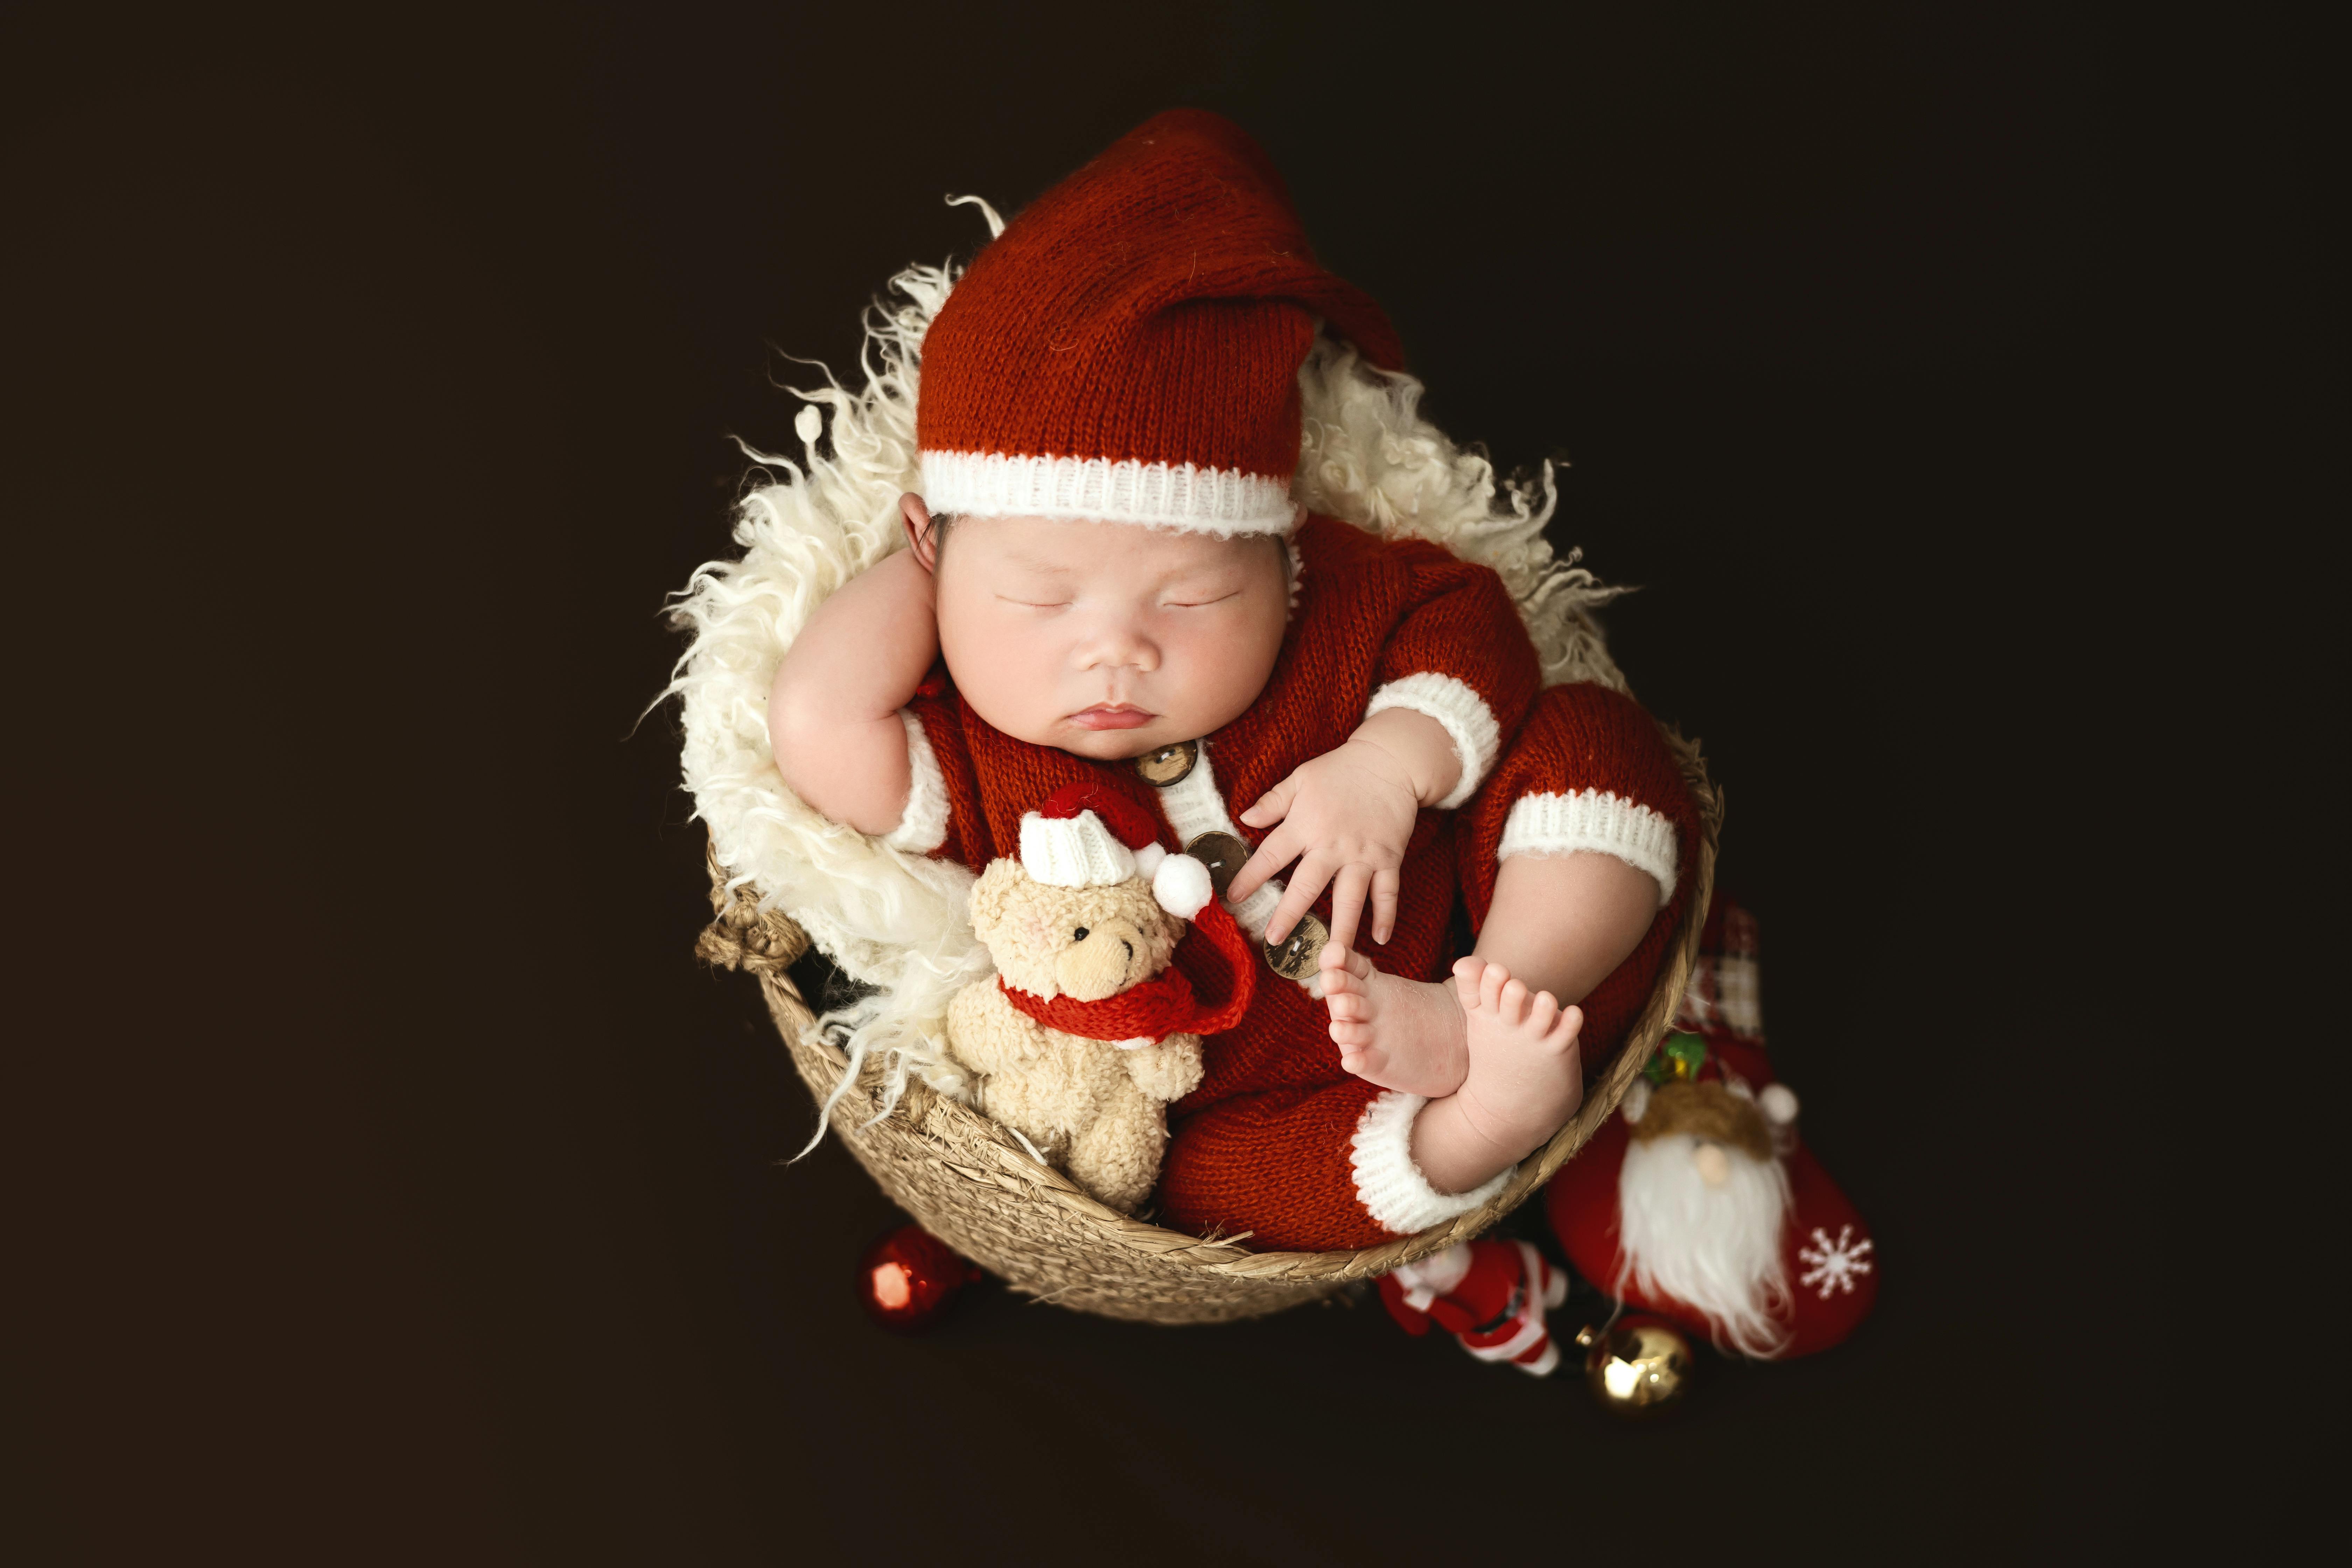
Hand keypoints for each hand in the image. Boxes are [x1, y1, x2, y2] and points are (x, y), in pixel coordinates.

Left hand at [1228, 738, 1421, 949]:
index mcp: (1306, 825)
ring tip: (1331, 958)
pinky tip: (1379, 940)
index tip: (1231, 898)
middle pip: (1308, 886)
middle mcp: (1333, 845)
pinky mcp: (1389, 858)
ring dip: (1340, 930)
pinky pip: (1387, 892)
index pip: (1271, 856)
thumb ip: (1273, 801)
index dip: (1250, 878)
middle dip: (1289, 914)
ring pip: (1350, 899)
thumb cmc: (1341, 770)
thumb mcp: (1301, 778)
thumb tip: (1244, 817)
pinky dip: (1385, 916)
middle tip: (1275, 940)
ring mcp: (1363, 855)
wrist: (1391, 761)